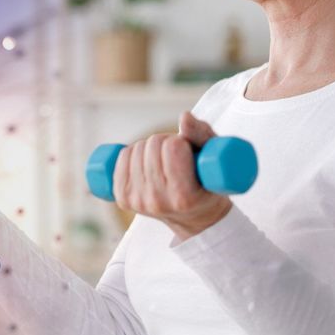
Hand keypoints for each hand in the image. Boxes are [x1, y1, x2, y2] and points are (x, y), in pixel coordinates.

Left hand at [112, 111, 232, 241]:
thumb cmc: (207, 182)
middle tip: (176, 155)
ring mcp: (138, 201)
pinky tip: (146, 163)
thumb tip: (184, 117)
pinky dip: (133, 153)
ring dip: (149, 147)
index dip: (181, 142)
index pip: (172, 147)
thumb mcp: (213, 158)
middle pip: (152, 145)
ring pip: (136, 148)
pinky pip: (122, 157)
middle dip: (165, 142)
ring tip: (163, 161)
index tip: (188, 152)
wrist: (195, 218)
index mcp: (184, 197)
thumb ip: (201, 134)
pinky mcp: (123, 198)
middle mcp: (158, 202)